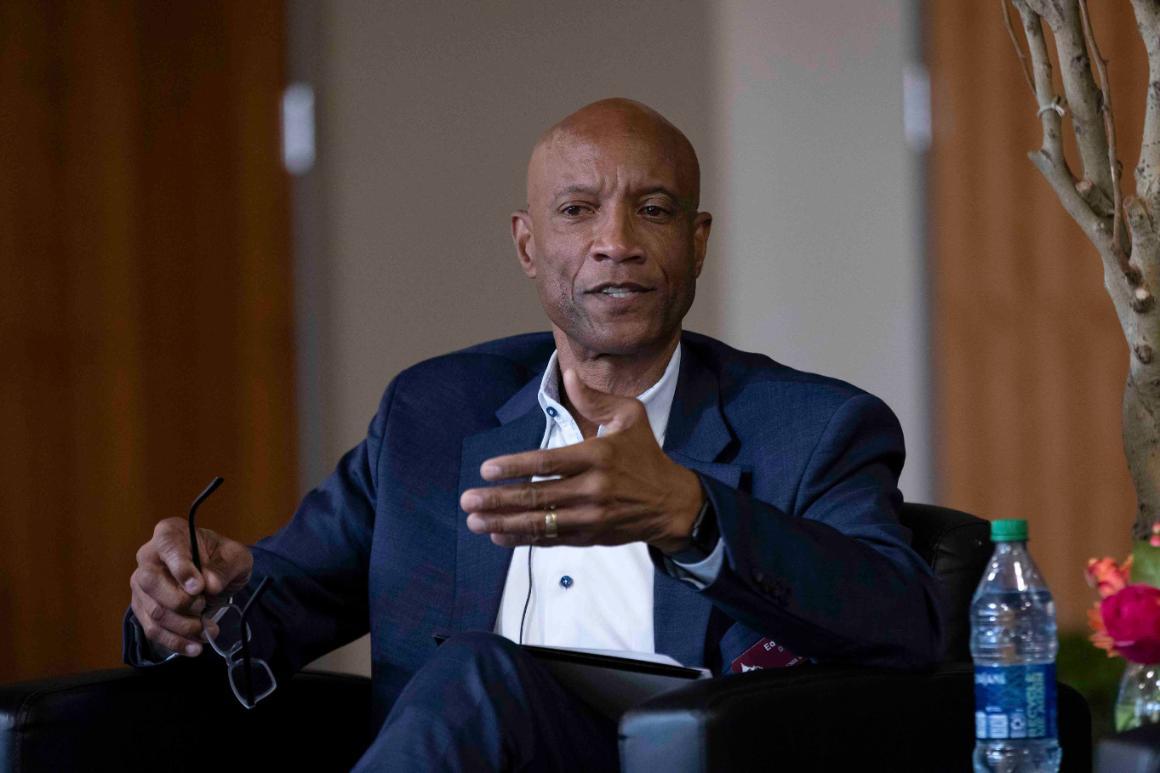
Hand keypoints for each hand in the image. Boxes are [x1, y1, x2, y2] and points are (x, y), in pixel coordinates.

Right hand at [129, 518, 252, 656]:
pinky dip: (175, 641)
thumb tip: (211, 585)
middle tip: (203, 606)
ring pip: (153, 610)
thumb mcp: (236, 557)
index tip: (199, 588)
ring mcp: (141, 585)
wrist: (217, 575)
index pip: (168, 548)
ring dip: (182, 626)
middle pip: (150, 582)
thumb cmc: (222, 559)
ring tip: (206, 630)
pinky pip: (152, 629)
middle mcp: (148, 557)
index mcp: (169, 533)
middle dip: (180, 601)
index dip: (181, 569)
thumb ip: (225, 567)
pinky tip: (195, 647)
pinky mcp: (143, 608)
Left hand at [460, 369, 703, 551]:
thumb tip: (567, 373)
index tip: (487, 469)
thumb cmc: (646, 455)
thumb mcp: (630, 417)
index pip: (549, 463)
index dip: (515, 467)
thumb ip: (594, 398)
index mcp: (598, 456)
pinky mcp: (590, 537)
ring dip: (503, 523)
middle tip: (468, 499)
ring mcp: (590, 517)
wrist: (671, 503)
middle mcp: (593, 489)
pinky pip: (551, 539)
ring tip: (475, 521)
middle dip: (499, 499)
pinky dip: (523, 538)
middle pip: (538, 497)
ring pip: (541, 522)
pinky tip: (498, 535)